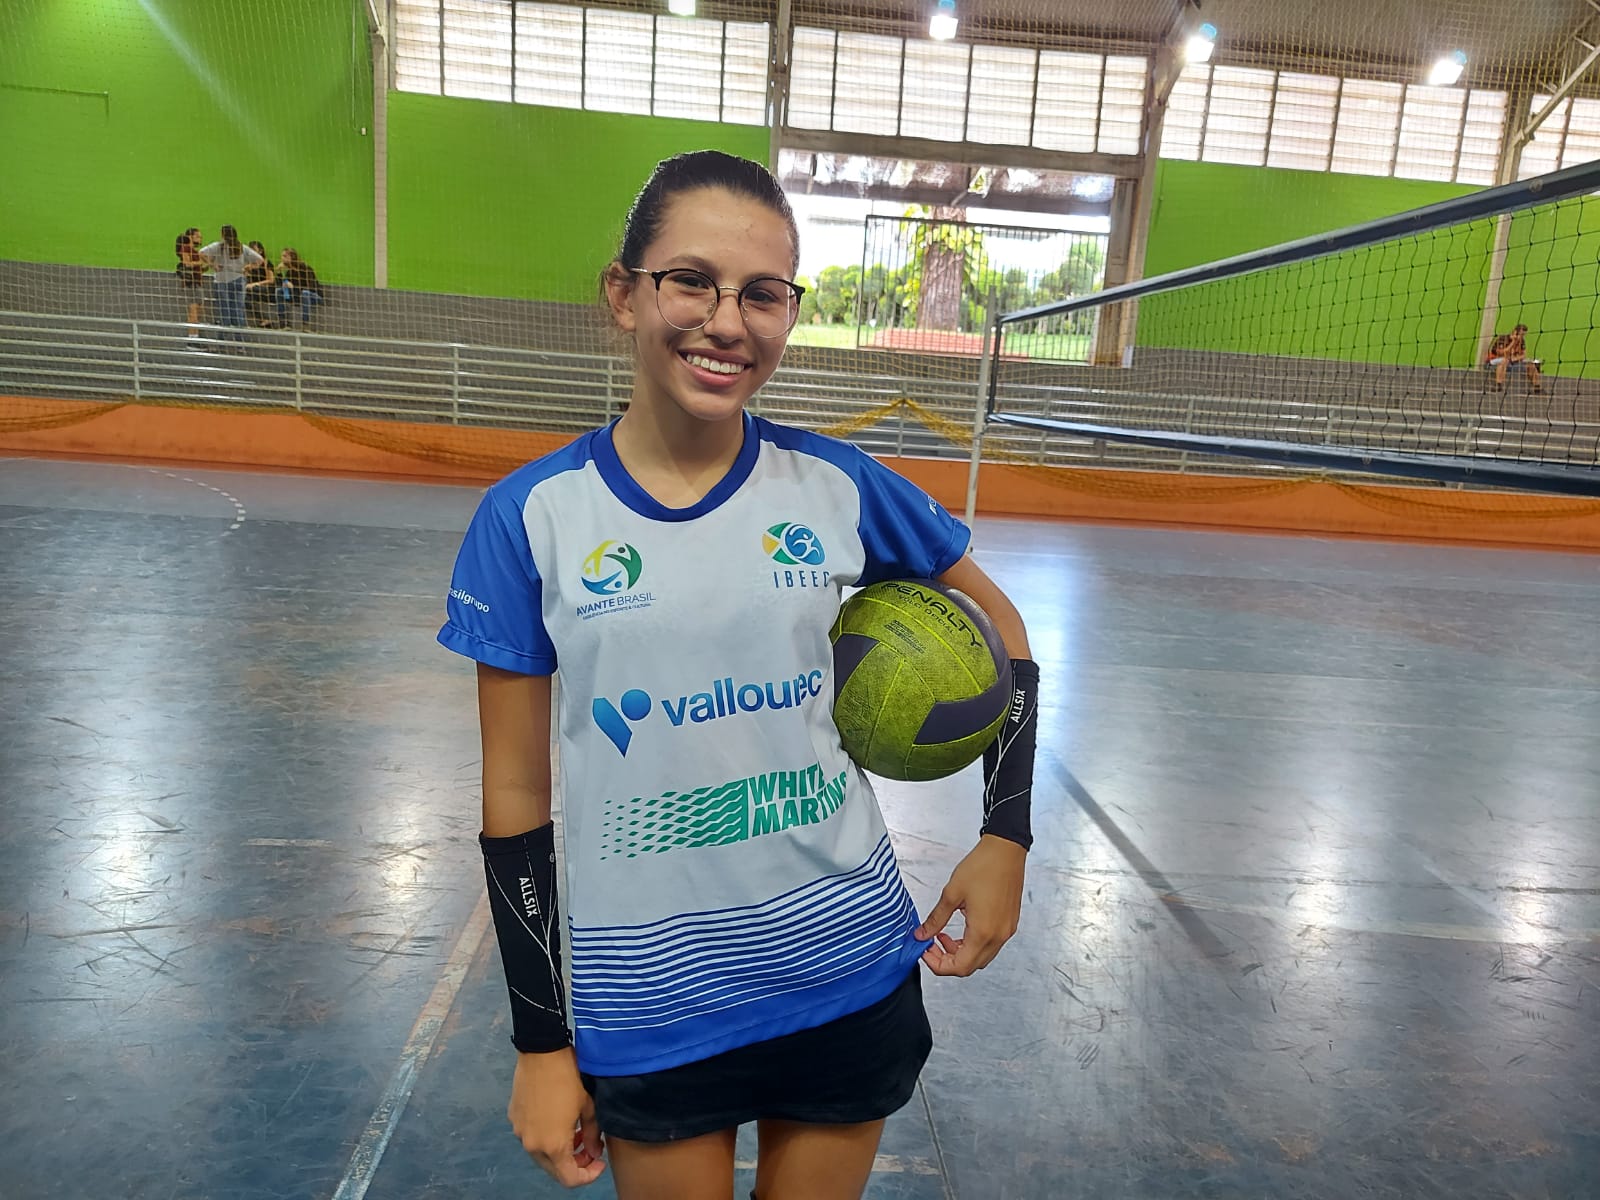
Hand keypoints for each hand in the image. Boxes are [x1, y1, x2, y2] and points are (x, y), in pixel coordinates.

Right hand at [508, 1046, 605, 1186]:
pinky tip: (557, 1120)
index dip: (589, 1175)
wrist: (542, 1052)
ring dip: (559, 1151)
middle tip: (590, 1148)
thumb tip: (594, 1152)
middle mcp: (532, 1144)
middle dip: (574, 1163)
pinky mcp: (514, 1118)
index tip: (599, 1162)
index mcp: (552, 1145)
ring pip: (541, 1154)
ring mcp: (519, 1132)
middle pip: (554, 1169)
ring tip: (575, 1132)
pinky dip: (545, 1137)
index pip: (570, 1179)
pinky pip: (531, 1136)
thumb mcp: (588, 1106)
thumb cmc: (568, 1076)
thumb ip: (593, 1135)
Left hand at [915, 834, 1026, 976]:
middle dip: (948, 961)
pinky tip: (962, 928)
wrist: (1006, 850)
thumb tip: (922, 934)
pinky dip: (973, 944)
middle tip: (932, 945)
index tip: (925, 952)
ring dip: (961, 953)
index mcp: (983, 932)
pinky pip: (991, 945)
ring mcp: (1006, 931)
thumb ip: (935, 919)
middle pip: (971, 966)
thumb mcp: (951, 893)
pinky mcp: (1009, 923)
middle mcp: (998, 936)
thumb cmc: (983, 867)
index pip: (959, 967)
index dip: (938, 965)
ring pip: (981, 957)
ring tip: (943, 936)